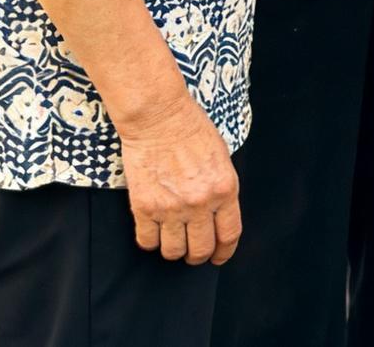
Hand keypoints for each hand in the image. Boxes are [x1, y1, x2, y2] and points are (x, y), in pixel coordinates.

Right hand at [118, 94, 240, 264]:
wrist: (159, 116)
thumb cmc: (191, 129)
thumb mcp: (221, 157)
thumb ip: (221, 189)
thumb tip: (218, 215)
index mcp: (224, 188)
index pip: (229, 234)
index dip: (224, 252)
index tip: (219, 256)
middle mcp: (200, 203)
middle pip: (201, 249)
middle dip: (198, 255)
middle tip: (193, 251)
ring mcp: (171, 207)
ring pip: (173, 252)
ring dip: (174, 249)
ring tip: (173, 238)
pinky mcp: (144, 207)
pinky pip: (147, 242)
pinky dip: (151, 241)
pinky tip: (154, 230)